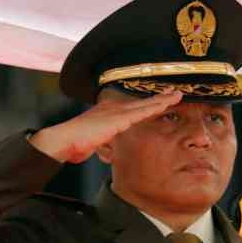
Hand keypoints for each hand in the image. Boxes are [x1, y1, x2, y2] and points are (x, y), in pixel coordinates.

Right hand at [28, 91, 182, 163]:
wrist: (64, 140)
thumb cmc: (73, 144)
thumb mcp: (92, 142)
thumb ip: (102, 141)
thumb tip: (104, 149)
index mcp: (107, 112)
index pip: (132, 108)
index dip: (147, 105)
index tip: (161, 102)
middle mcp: (113, 107)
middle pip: (141, 102)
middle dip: (159, 98)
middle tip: (175, 93)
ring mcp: (116, 111)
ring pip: (145, 104)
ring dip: (162, 100)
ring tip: (177, 95)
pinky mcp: (119, 118)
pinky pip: (142, 111)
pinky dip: (156, 107)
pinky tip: (166, 104)